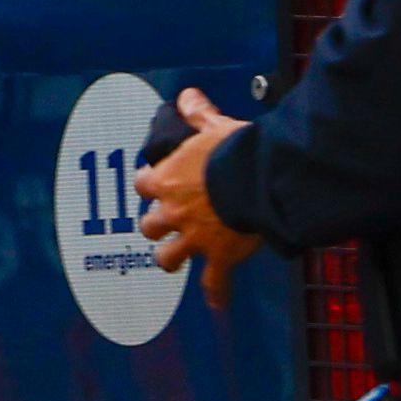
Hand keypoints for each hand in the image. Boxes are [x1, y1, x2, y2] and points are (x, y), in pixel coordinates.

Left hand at [134, 87, 257, 276]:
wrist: (257, 180)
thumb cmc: (235, 152)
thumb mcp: (213, 127)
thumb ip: (198, 114)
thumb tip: (188, 96)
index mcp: (167, 181)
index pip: (144, 185)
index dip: (149, 184)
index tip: (153, 183)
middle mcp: (173, 213)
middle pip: (149, 226)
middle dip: (155, 225)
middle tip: (163, 224)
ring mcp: (193, 238)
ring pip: (168, 258)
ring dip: (171, 258)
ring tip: (175, 260)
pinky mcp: (219, 257)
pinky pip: (214, 282)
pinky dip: (216, 293)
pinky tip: (218, 304)